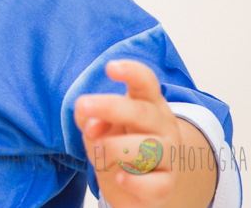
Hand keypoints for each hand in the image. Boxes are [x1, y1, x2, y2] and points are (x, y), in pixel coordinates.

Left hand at [74, 60, 184, 207]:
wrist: (140, 185)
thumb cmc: (118, 146)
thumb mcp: (99, 127)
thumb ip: (91, 119)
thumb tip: (91, 122)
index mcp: (147, 104)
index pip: (146, 83)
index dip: (131, 72)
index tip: (110, 66)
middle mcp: (162, 127)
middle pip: (141, 112)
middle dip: (110, 106)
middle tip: (82, 103)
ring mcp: (168, 156)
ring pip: (147, 148)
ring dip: (113, 147)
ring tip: (97, 151)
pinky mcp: (165, 185)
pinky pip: (154, 185)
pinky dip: (134, 182)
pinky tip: (119, 177)